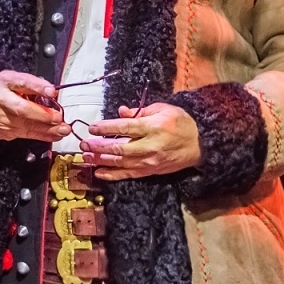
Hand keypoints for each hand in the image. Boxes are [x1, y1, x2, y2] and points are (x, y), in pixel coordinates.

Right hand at [0, 70, 71, 143]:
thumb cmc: (0, 90)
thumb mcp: (13, 79)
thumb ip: (31, 84)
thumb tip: (51, 93)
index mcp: (3, 82)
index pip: (21, 82)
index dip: (37, 86)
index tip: (51, 91)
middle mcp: (0, 100)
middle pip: (23, 109)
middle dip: (44, 115)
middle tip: (59, 117)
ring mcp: (0, 119)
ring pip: (27, 125)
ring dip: (48, 129)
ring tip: (63, 129)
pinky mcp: (4, 132)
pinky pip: (27, 134)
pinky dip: (43, 135)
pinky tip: (55, 134)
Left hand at [78, 102, 202, 179]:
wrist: (199, 144)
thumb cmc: (181, 123)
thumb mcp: (163, 109)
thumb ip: (140, 111)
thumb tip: (121, 112)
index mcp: (153, 127)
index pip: (124, 128)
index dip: (106, 128)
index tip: (92, 127)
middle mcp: (150, 146)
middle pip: (119, 148)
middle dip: (98, 147)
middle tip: (84, 144)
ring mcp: (150, 161)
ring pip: (120, 163)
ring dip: (101, 161)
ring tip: (86, 157)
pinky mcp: (150, 171)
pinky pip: (128, 174)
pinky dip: (112, 175)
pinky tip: (98, 172)